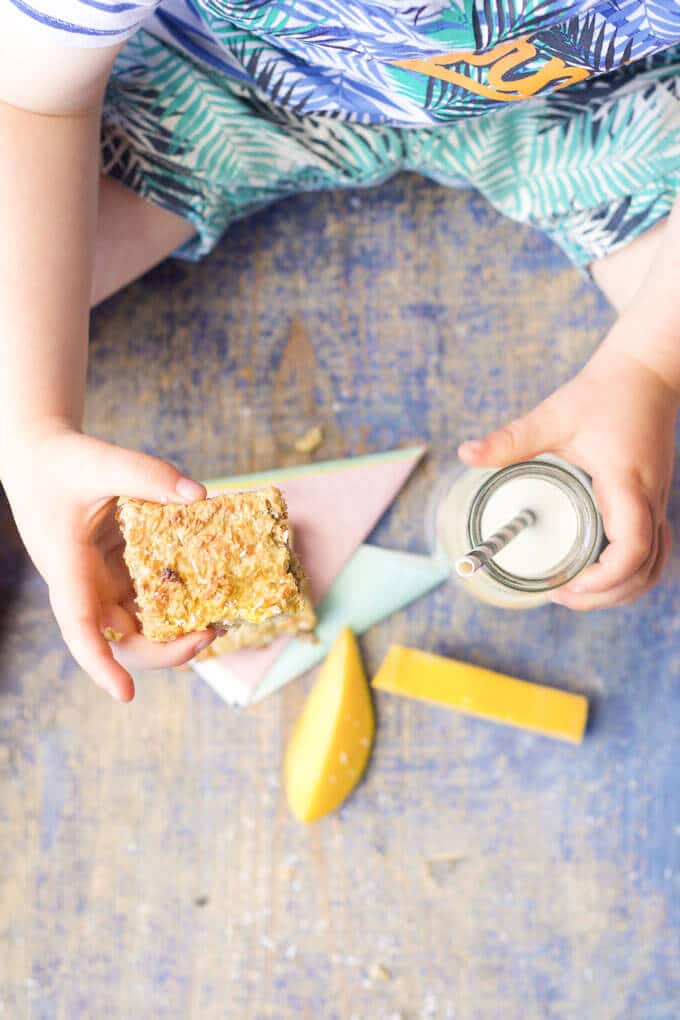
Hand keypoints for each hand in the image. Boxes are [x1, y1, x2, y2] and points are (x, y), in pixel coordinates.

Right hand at [2, 423, 216, 699]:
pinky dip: (178, 601)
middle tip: (208, 635)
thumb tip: (199, 496)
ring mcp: (103, 583)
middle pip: (120, 640)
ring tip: (219, 619)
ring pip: (139, 626)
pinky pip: (150, 598)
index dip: (100, 664)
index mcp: (68, 569)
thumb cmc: (62, 463)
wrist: (41, 459)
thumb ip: (147, 475)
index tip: (126, 694)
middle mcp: (85, 587)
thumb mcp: (100, 462)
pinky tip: (210, 590)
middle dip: (164, 650)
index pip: (79, 627)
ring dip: (176, 631)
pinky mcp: (119, 573)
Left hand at [458, 342, 677, 609]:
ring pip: (654, 565)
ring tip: (577, 591)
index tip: (566, 585)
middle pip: (644, 571)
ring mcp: (657, 501)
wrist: (646, 372)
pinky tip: (598, 571)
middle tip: (560, 596)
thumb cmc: (604, 392)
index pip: (631, 550)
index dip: (604, 579)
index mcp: (626, 485)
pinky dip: (632, 571)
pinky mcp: (653, 499)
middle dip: (605, 596)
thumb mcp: (552, 416)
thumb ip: (510, 440)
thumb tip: (466, 453)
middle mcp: (649, 499)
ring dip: (621, 589)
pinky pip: (654, 549)